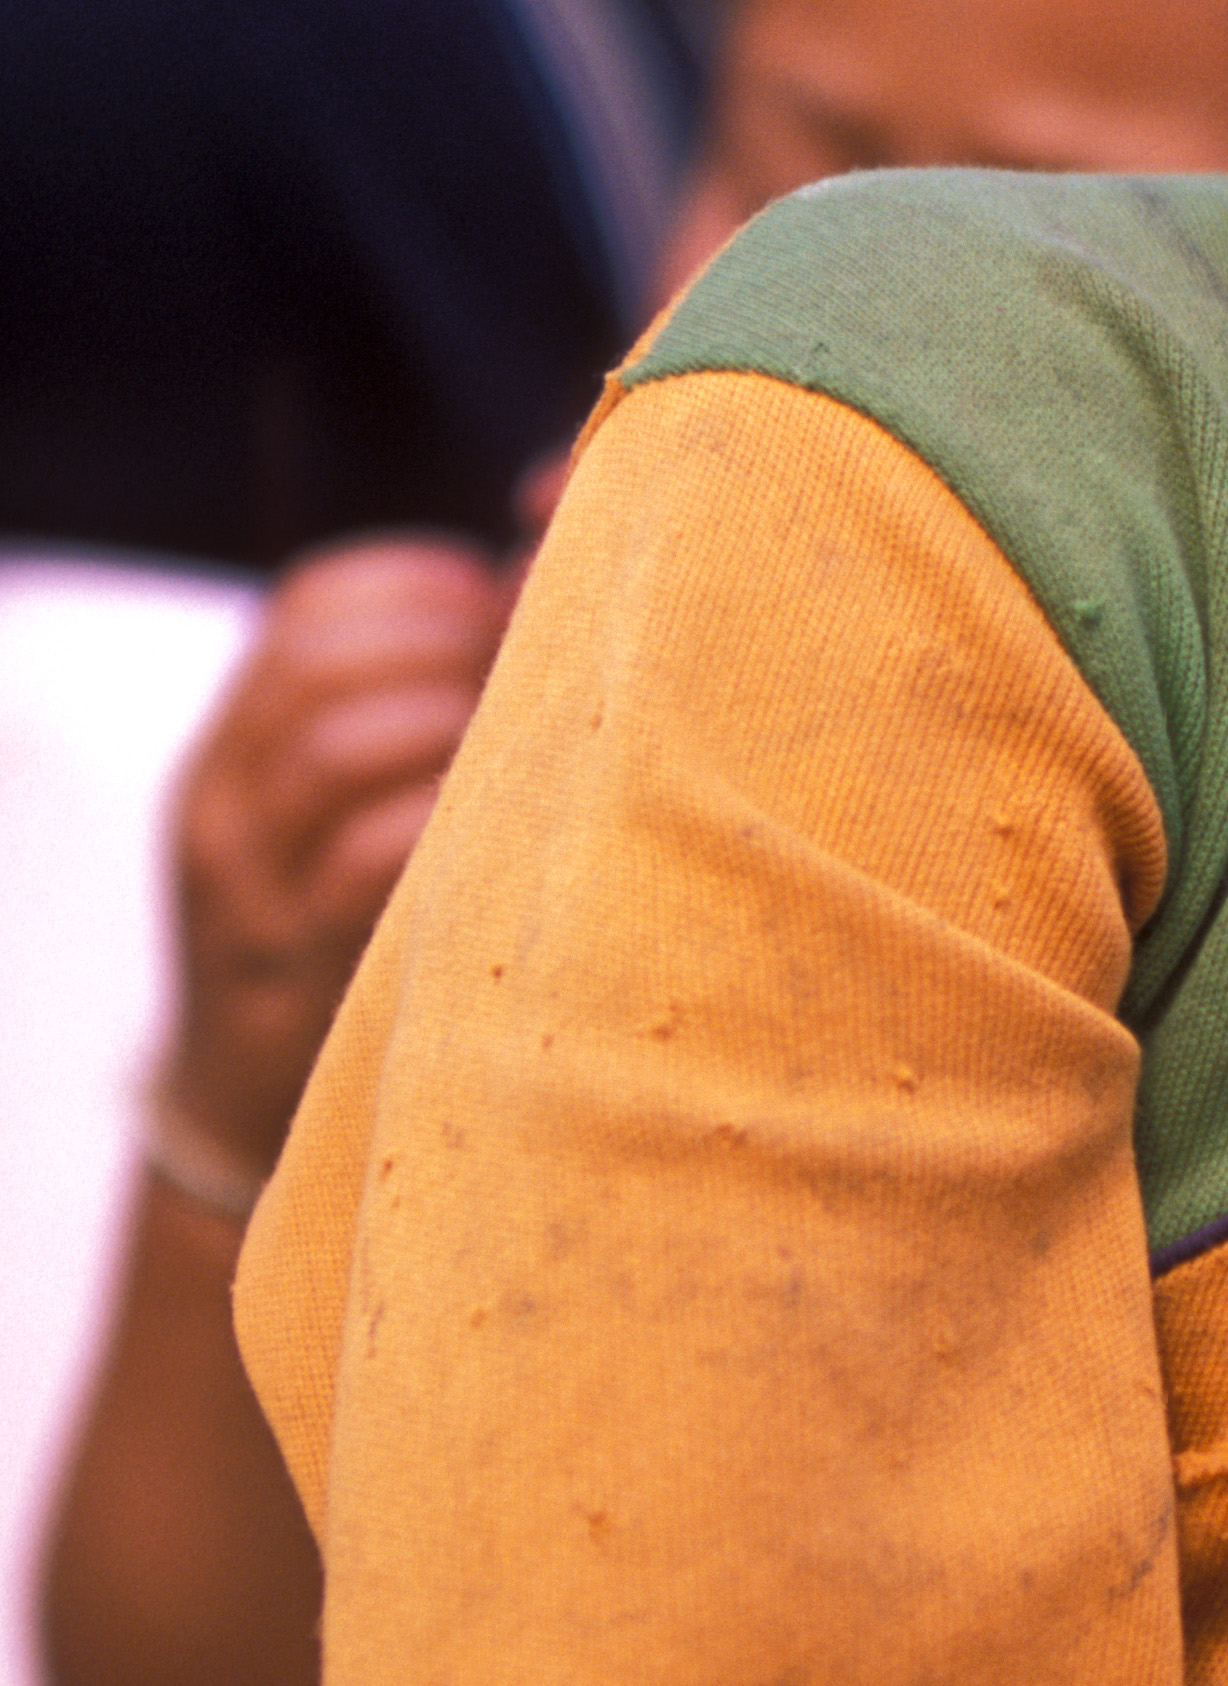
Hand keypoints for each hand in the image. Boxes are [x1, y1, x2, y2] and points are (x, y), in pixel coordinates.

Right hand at [167, 542, 517, 1175]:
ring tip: (517, 749)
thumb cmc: (344, 924)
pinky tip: (504, 825)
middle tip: (527, 680)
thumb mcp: (332, 808)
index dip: (422, 587)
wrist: (246, 1098)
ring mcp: (246, 890)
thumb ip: (407, 707)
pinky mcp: (294, 970)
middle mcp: (221, 802)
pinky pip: (363, 862)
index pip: (308, 604)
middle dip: (446, 650)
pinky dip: (443, 820)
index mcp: (236, 741)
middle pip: (321, 664)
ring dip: (450, 729)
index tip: (502, 614)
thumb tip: (547, 595)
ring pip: (333, 749)